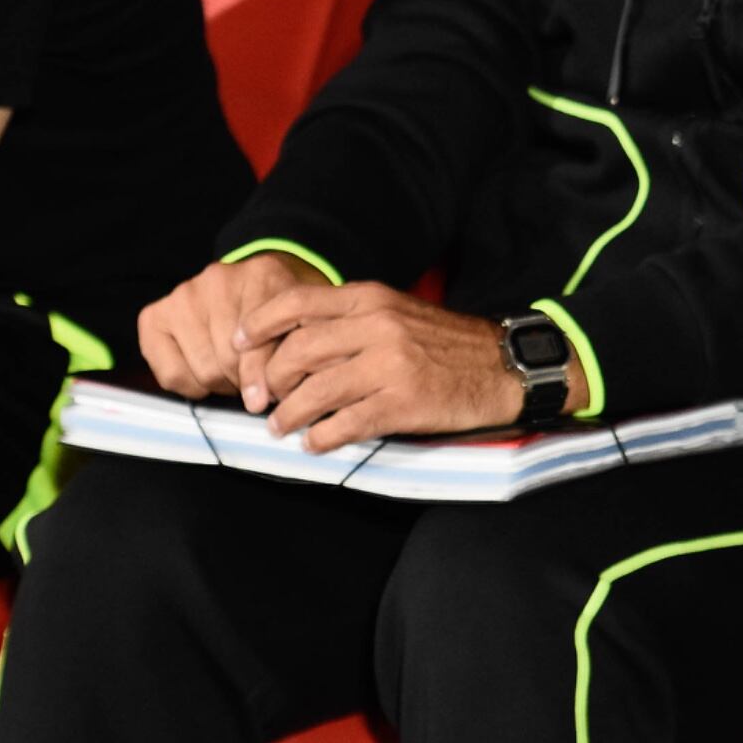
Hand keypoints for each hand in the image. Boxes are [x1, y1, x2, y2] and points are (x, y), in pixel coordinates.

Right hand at [137, 252, 322, 399]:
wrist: (254, 288)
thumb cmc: (279, 313)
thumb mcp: (297, 324)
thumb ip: (290, 352)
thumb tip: (258, 401)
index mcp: (262, 274)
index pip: (260, 342)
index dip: (264, 377)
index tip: (268, 398)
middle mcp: (218, 278)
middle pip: (230, 360)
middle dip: (244, 382)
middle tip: (253, 382)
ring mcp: (183, 295)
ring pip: (203, 370)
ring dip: (222, 385)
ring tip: (234, 375)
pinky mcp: (154, 316)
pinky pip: (171, 374)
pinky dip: (191, 387)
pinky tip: (206, 375)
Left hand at [237, 282, 517, 451]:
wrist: (504, 366)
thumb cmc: (446, 343)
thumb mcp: (398, 314)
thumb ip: (352, 322)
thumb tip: (294, 343)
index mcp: (373, 300)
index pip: (298, 303)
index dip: (259, 325)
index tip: (239, 345)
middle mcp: (378, 327)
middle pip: (297, 353)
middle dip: (270, 382)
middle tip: (264, 401)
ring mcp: (390, 366)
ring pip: (314, 393)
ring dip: (288, 416)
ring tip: (282, 428)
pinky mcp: (402, 403)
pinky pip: (344, 425)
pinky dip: (321, 438)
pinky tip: (316, 442)